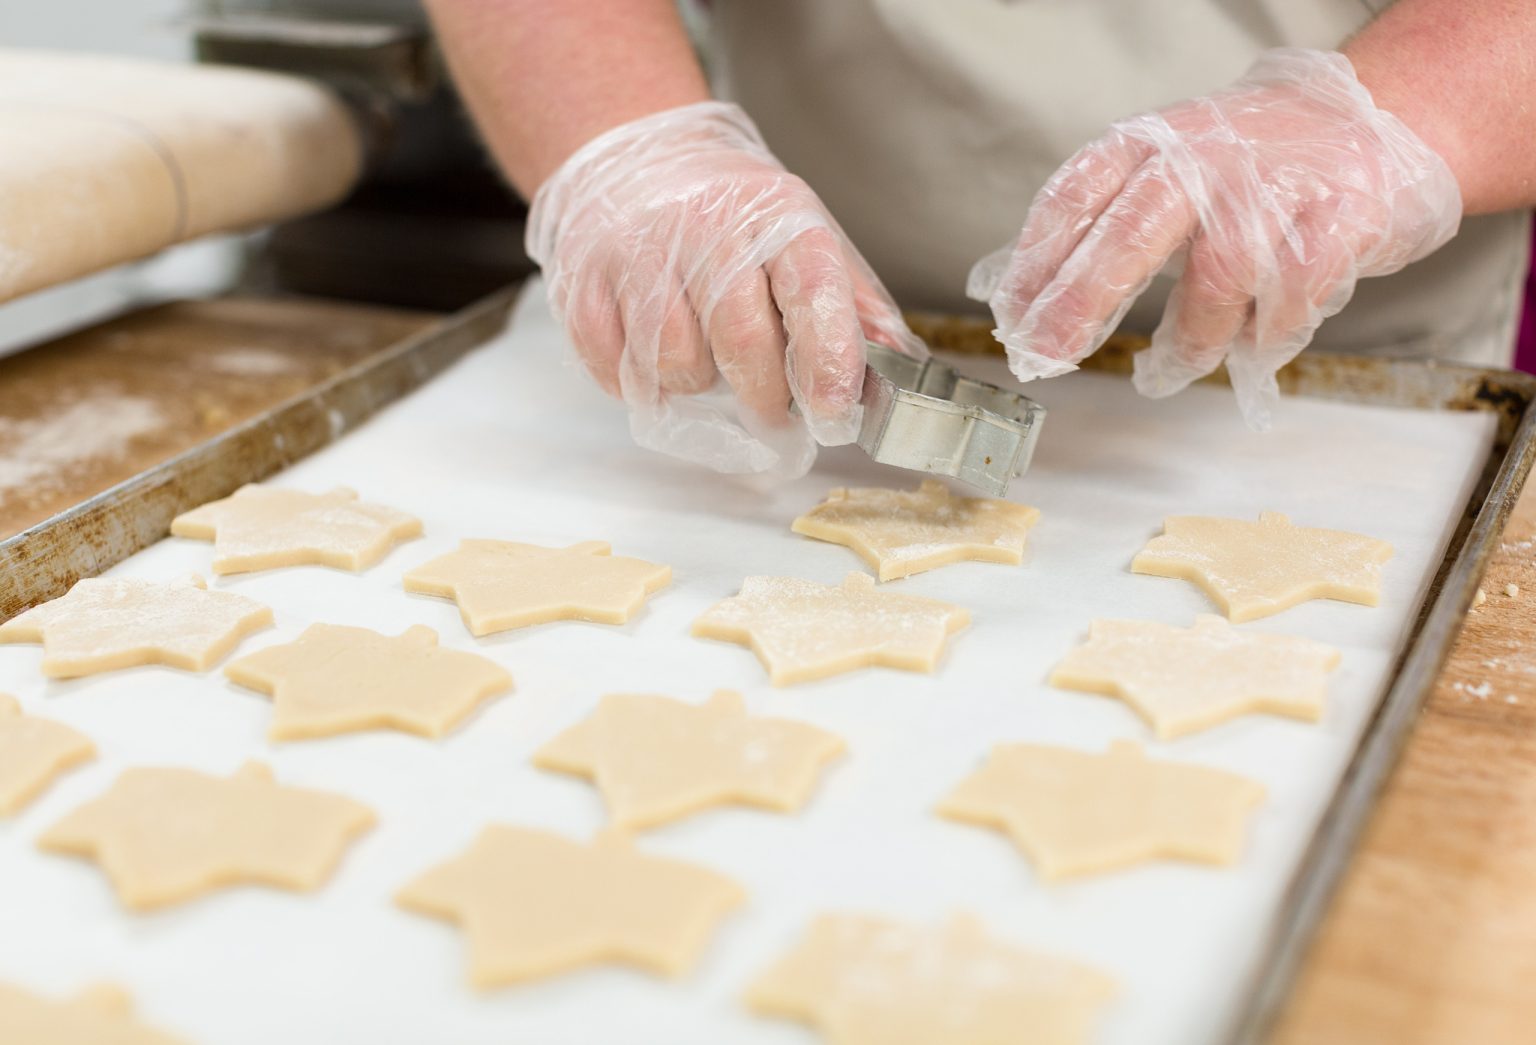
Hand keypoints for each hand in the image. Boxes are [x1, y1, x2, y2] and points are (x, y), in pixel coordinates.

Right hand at [527, 101, 924, 475]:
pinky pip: (618, 369)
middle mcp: (705, 226)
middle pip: (741, 342)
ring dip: (699, 383)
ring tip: (708, 358)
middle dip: (766, 395)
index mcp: (777, 216)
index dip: (827, 362)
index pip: (810, 293)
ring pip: (676, 363)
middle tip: (774, 409)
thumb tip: (897, 369)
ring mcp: (638, 252)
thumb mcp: (807, 238)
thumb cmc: (735, 215)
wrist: (640, 161)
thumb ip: (853, 306)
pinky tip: (658, 355)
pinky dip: (643, 384)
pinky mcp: (585, 282)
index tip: (833, 413)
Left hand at [968, 48, 1461, 427]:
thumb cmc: (1250, 165)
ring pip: (1217, 277)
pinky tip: (1251, 348)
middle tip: (1049, 360)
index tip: (1013, 324)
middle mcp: (1206, 157)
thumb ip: (1091, 227)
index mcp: (1150, 145)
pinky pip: (1293, 293)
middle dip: (1080, 304)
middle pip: (1131, 235)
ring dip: (1185, 341)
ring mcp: (1276, 184)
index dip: (1035, 265)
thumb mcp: (1162, 172)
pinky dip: (1267, 335)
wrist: (1376, 118)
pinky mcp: (1342, 215)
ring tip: (1163, 371)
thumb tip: (1004, 292)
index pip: (1075, 198)